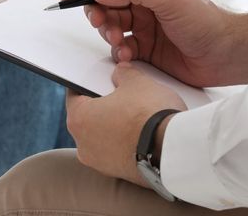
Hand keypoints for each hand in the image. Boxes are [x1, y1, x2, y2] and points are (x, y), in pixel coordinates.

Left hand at [66, 62, 186, 186]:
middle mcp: (83, 146)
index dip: (87, 82)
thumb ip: (123, 73)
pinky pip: (118, 151)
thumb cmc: (149, 114)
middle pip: (89, 116)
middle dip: (103, 103)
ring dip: (115, 124)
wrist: (173, 151)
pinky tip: (143, 130)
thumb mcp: (136, 81)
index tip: (97, 78)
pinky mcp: (120, 174)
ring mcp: (101, 164)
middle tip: (120, 91)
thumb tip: (121, 73)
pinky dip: (126, 141)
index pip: (74, 94)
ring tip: (135, 111)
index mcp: (78, 120)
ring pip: (103, 135)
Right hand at [81, 0, 247, 86]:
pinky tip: (128, 55)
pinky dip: (118, 50)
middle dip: (96, 8)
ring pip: (108, 21)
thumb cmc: (206, 19)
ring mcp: (142, 20)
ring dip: (106, 30)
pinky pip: (119, 45)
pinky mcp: (144, 45)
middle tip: (98, 20)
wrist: (228, 55)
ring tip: (117, 40)